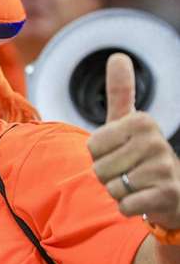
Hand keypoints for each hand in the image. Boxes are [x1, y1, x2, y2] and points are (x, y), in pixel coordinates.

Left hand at [90, 54, 179, 228]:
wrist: (174, 192)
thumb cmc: (141, 155)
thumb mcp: (129, 122)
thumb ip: (120, 92)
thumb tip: (118, 56)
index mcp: (141, 121)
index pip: (92, 146)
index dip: (99, 155)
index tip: (120, 152)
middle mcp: (155, 141)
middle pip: (99, 168)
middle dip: (108, 176)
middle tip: (129, 172)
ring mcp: (163, 168)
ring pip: (112, 187)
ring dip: (119, 191)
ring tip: (137, 184)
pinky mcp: (167, 194)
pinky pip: (125, 205)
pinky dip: (128, 207)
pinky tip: (143, 199)